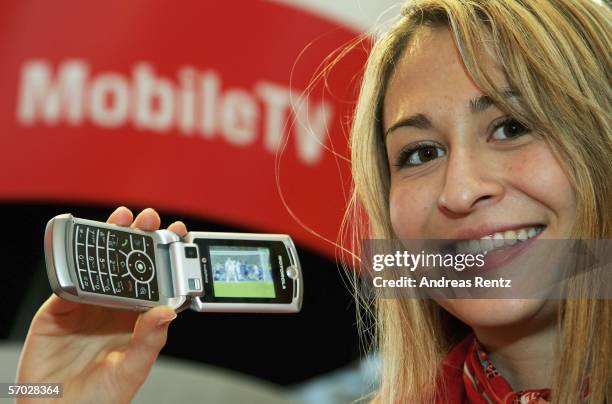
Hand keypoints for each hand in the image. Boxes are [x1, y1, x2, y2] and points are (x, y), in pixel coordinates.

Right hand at [16, 207, 186, 403]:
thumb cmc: (101, 399)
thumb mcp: (132, 368)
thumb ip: (150, 339)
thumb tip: (168, 310)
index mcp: (137, 320)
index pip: (154, 281)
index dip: (165, 258)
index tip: (178, 235)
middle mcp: (114, 309)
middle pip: (128, 267)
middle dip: (138, 239)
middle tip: (148, 219)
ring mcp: (87, 307)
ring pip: (100, 266)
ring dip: (110, 241)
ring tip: (122, 219)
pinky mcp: (59, 309)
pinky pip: (68, 281)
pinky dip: (75, 264)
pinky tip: (86, 248)